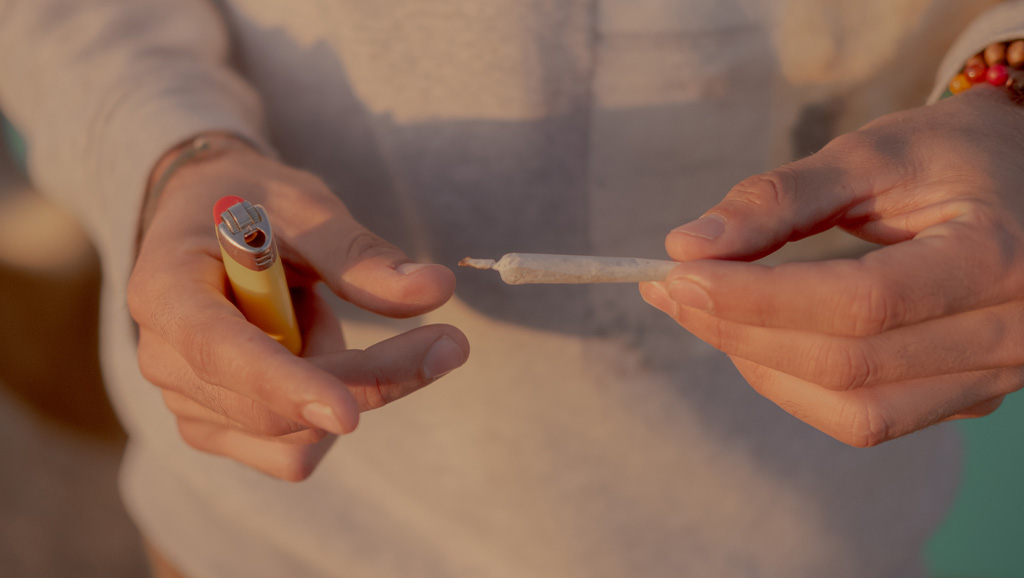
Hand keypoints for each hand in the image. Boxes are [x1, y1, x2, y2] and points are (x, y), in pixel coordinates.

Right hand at [128, 137, 468, 479]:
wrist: (207, 222)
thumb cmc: (253, 203)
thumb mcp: (304, 206)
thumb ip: (361, 253)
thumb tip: (435, 288)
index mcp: (165, 289)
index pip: (219, 352)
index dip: (285, 385)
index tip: (349, 414)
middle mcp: (163, 358)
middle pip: (274, 409)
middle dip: (368, 378)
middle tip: (448, 342)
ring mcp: (185, 403)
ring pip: (295, 438)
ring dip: (341, 380)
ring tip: (313, 313)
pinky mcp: (215, 429)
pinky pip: (293, 455)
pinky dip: (325, 411)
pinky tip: (307, 355)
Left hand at [641, 86, 1023, 446]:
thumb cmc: (956, 155)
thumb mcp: (875, 152)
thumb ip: (779, 197)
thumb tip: (686, 246)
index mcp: (997, 257)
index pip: (860, 304)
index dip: (757, 298)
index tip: (678, 274)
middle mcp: (1011, 333)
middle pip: (848, 365)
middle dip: (740, 332)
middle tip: (671, 292)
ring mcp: (996, 376)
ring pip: (855, 411)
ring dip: (762, 369)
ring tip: (705, 316)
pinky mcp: (970, 396)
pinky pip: (870, 417)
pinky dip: (798, 387)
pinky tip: (756, 342)